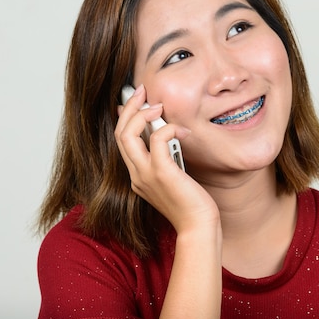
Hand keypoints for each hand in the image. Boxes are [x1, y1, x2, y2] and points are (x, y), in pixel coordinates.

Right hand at [115, 85, 218, 233]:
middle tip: (143, 91)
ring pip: (128, 135)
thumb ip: (167, 159)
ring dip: (142, 114)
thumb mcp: (174, 177)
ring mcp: (146, 175)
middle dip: (129, 108)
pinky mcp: (161, 173)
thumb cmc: (192, 204)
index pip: (122, 141)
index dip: (125, 117)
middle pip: (120, 133)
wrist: (198, 227)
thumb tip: (168, 134)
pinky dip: (169, 129)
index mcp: (137, 175)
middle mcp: (136, 174)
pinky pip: (157, 140)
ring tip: (159, 106)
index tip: (135, 101)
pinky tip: (183, 131)